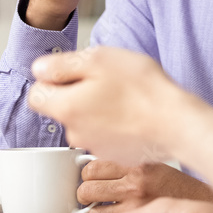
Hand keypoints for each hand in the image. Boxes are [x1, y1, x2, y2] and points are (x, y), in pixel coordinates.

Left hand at [30, 46, 212, 204]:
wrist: (175, 124)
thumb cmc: (142, 90)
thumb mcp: (100, 59)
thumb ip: (62, 64)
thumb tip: (40, 69)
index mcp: (65, 107)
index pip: (36, 94)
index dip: (53, 78)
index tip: (74, 71)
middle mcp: (74, 131)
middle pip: (63, 106)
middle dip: (79, 91)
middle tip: (108, 78)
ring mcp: (94, 145)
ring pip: (86, 119)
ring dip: (98, 106)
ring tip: (127, 94)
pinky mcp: (115, 152)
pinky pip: (106, 132)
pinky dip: (115, 122)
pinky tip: (135, 111)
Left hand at [78, 160, 212, 212]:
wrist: (208, 209)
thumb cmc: (184, 191)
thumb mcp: (159, 168)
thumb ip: (132, 167)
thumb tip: (104, 168)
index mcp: (140, 164)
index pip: (94, 165)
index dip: (89, 173)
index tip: (91, 176)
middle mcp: (135, 183)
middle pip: (87, 187)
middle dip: (88, 194)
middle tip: (95, 196)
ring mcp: (134, 207)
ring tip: (106, 212)